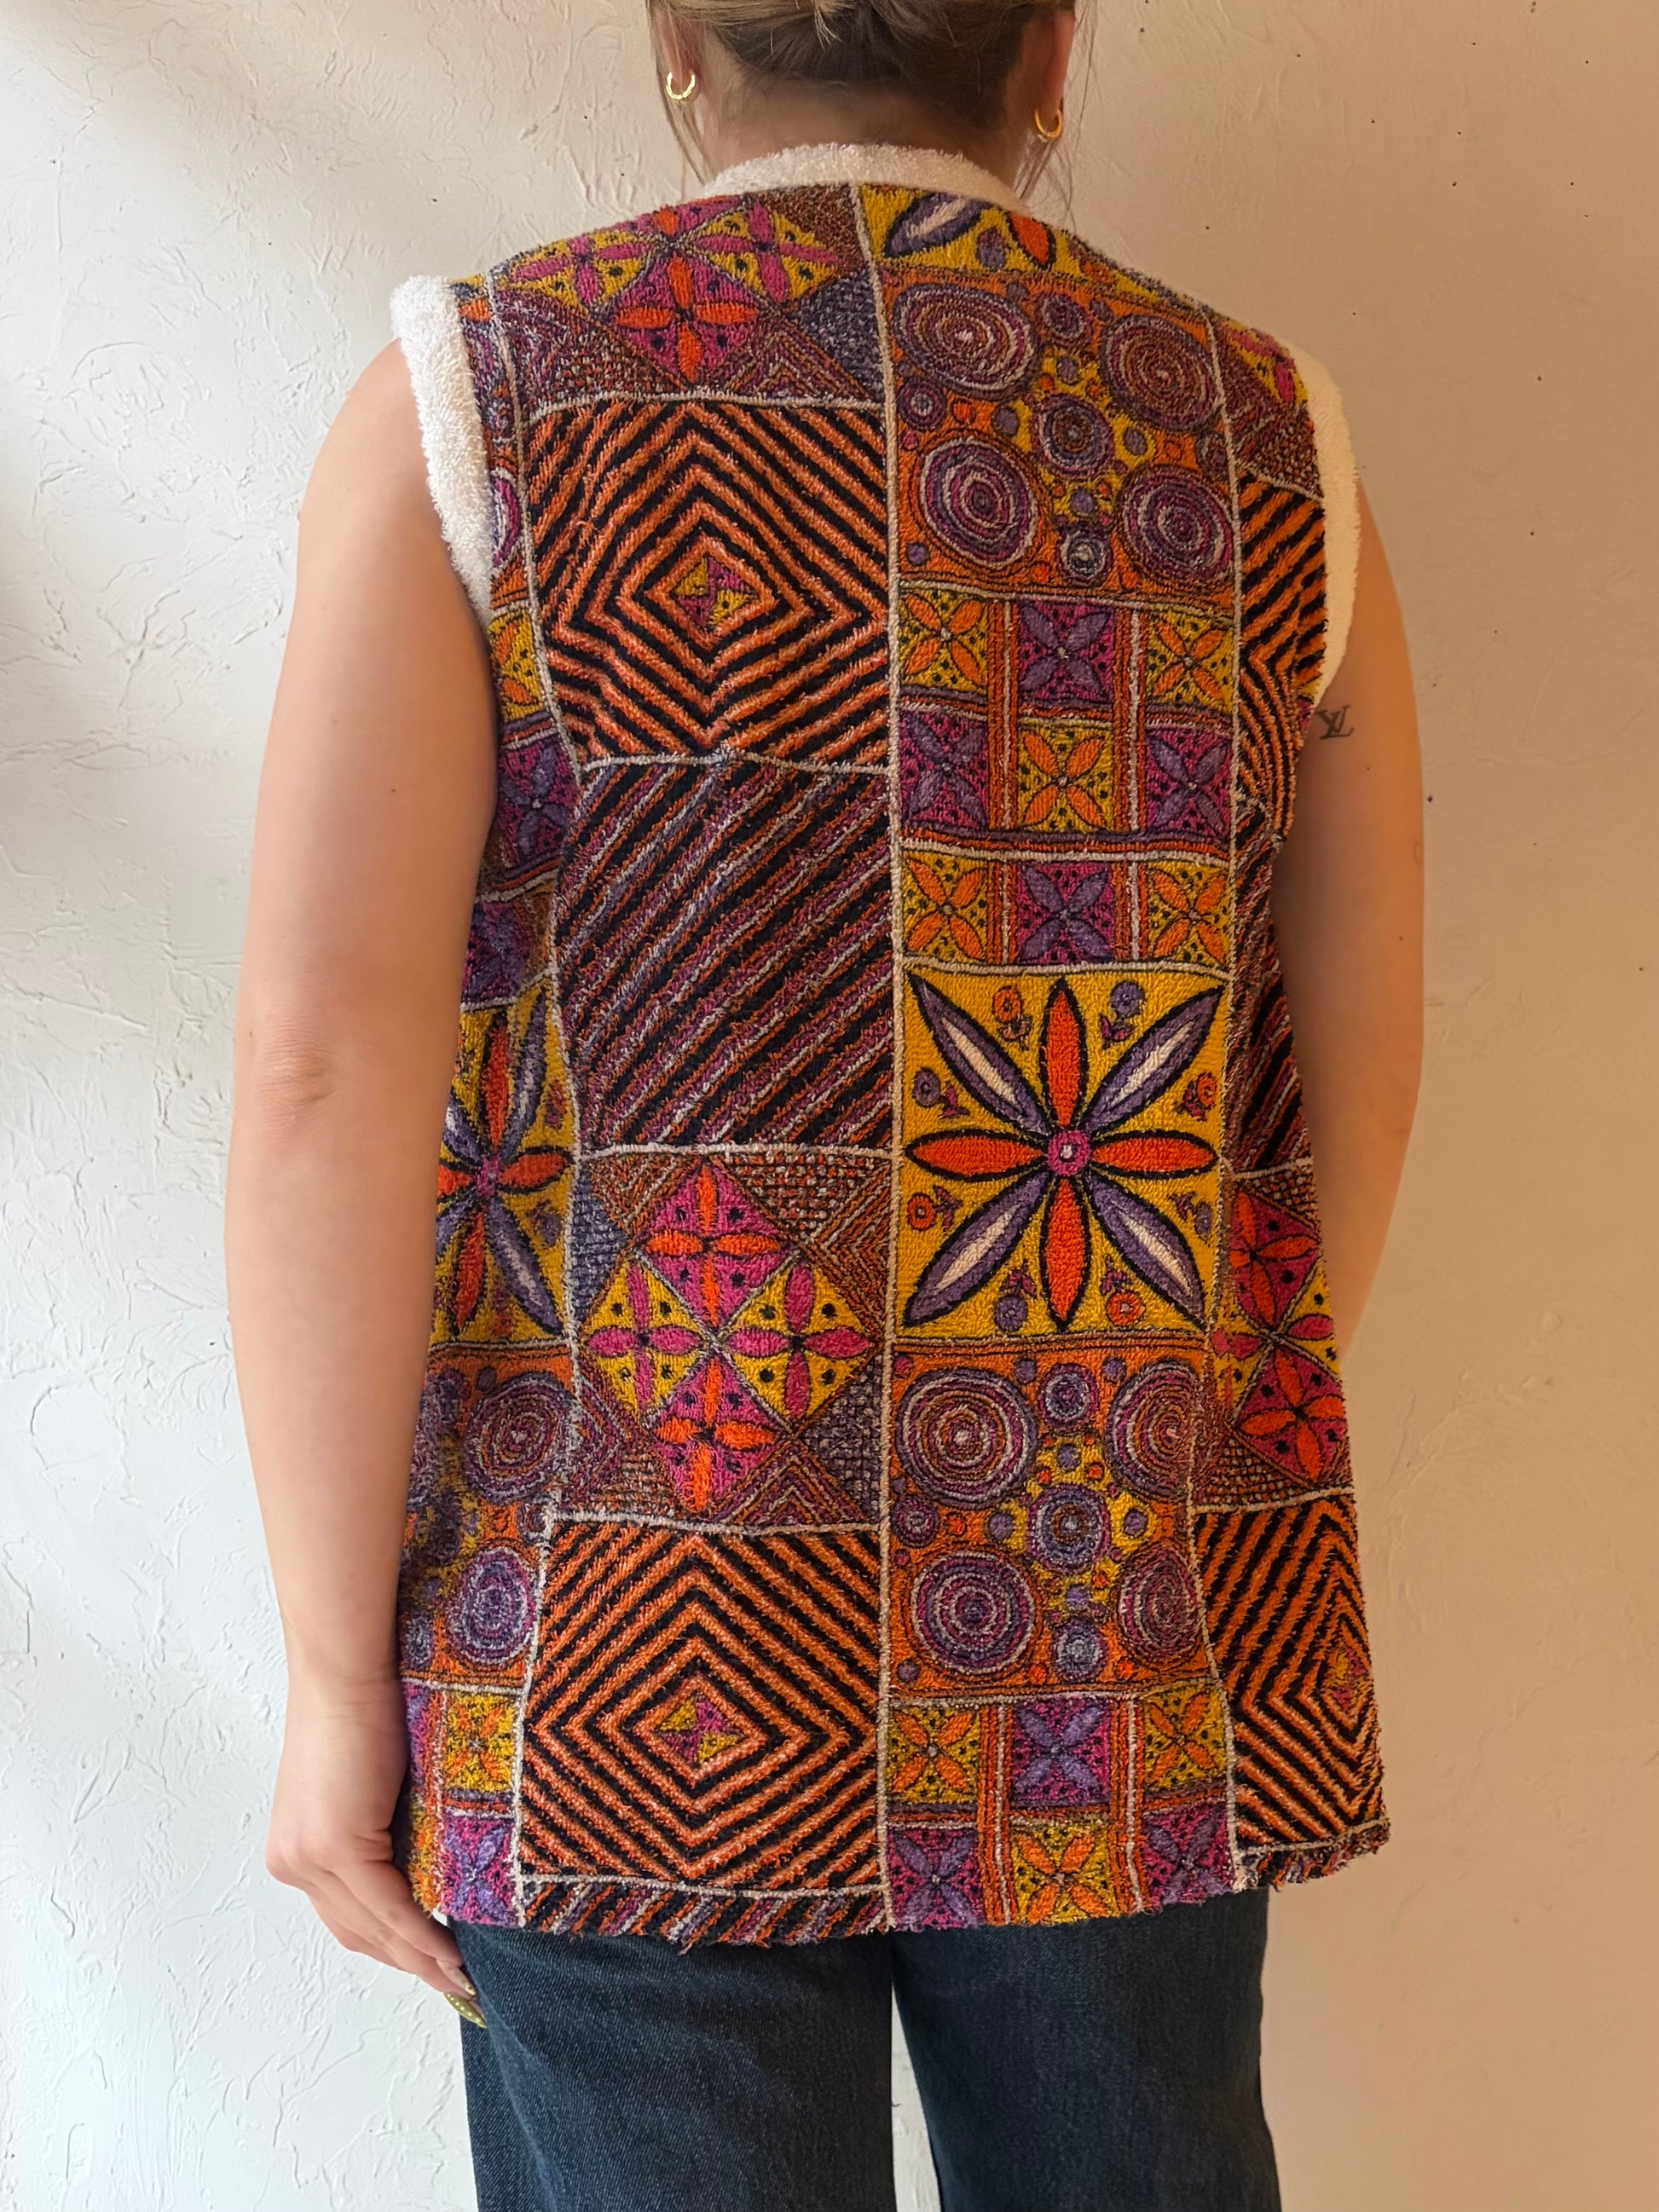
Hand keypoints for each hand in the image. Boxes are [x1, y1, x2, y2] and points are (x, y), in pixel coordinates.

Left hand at [265, 1673, 473, 2000]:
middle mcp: (294, 1862)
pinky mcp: (336, 1847)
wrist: (349, 1665)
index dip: (389, 1947)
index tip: (430, 1966)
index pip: (347, 1916)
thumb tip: (431, 1858)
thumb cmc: (368, 1703)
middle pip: (357, 1934)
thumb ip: (386, 1826)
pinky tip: (450, 1953)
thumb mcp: (373, 1782)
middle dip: (406, 1966)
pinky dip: (421, 1935)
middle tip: (452, 1988)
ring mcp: (310, 1858)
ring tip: (459, 1981)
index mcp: (297, 1849)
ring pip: (373, 1929)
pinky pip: (388, 1906)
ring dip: (419, 1960)